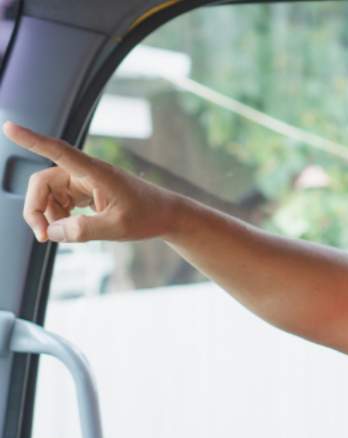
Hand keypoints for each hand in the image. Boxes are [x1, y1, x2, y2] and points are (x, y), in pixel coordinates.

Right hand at [3, 121, 181, 242]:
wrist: (167, 216)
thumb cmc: (148, 216)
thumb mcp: (116, 228)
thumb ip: (83, 230)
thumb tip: (52, 232)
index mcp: (95, 172)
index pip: (58, 151)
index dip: (32, 140)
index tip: (9, 127)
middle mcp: (87, 172)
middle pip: (43, 182)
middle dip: (37, 209)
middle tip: (44, 237)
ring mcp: (86, 181)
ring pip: (50, 194)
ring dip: (49, 215)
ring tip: (65, 234)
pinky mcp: (87, 191)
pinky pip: (61, 200)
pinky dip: (59, 216)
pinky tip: (72, 228)